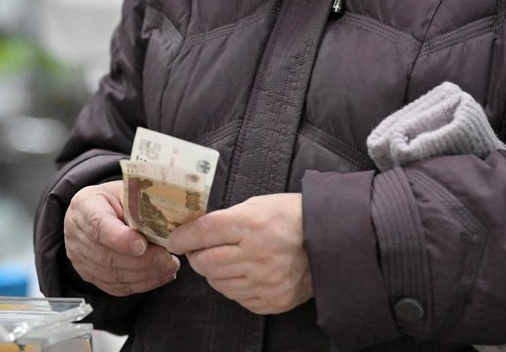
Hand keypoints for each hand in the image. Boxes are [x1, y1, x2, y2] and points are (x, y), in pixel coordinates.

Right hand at [64, 180, 179, 296]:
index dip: (120, 239)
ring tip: (169, 266)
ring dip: (145, 274)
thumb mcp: (127, 190)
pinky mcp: (88, 274)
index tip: (143, 245)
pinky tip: (161, 276)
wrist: (97, 209)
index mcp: (84, 206)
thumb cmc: (116, 198)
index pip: (98, 226)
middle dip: (141, 260)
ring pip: (112, 275)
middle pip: (106, 255)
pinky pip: (115, 286)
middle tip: (167, 258)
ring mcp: (79, 257)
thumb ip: (140, 204)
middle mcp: (76, 234)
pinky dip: (141, 284)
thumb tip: (165, 223)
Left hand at [168, 193, 311, 313]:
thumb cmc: (290, 217)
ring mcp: (267, 281)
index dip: (183, 237)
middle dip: (196, 257)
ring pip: (218, 284)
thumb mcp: (257, 205)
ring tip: (224, 261)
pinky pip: (238, 298)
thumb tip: (192, 232)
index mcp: (252, 224)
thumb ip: (225, 219)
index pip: (204, 233)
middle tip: (198, 251)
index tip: (174, 240)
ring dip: (213, 273)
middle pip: (206, 263)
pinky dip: (234, 287)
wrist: (331, 240)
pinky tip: (243, 274)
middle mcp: (258, 255)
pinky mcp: (274, 301)